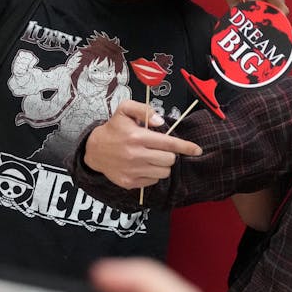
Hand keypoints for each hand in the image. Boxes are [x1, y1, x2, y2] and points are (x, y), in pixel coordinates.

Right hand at [84, 100, 202, 190]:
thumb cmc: (114, 129)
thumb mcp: (125, 110)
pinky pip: (153, 180)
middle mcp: (135, 154)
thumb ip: (144, 110)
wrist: (94, 150)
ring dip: (162, 165)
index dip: (186, 147)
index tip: (197, 150)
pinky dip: (153, 173)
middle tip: (159, 149)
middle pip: (170, 159)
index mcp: (137, 136)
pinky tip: (142, 165)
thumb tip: (160, 122)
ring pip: (164, 172)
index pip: (169, 143)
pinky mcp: (130, 182)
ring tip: (150, 157)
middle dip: (169, 154)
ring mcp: (132, 170)